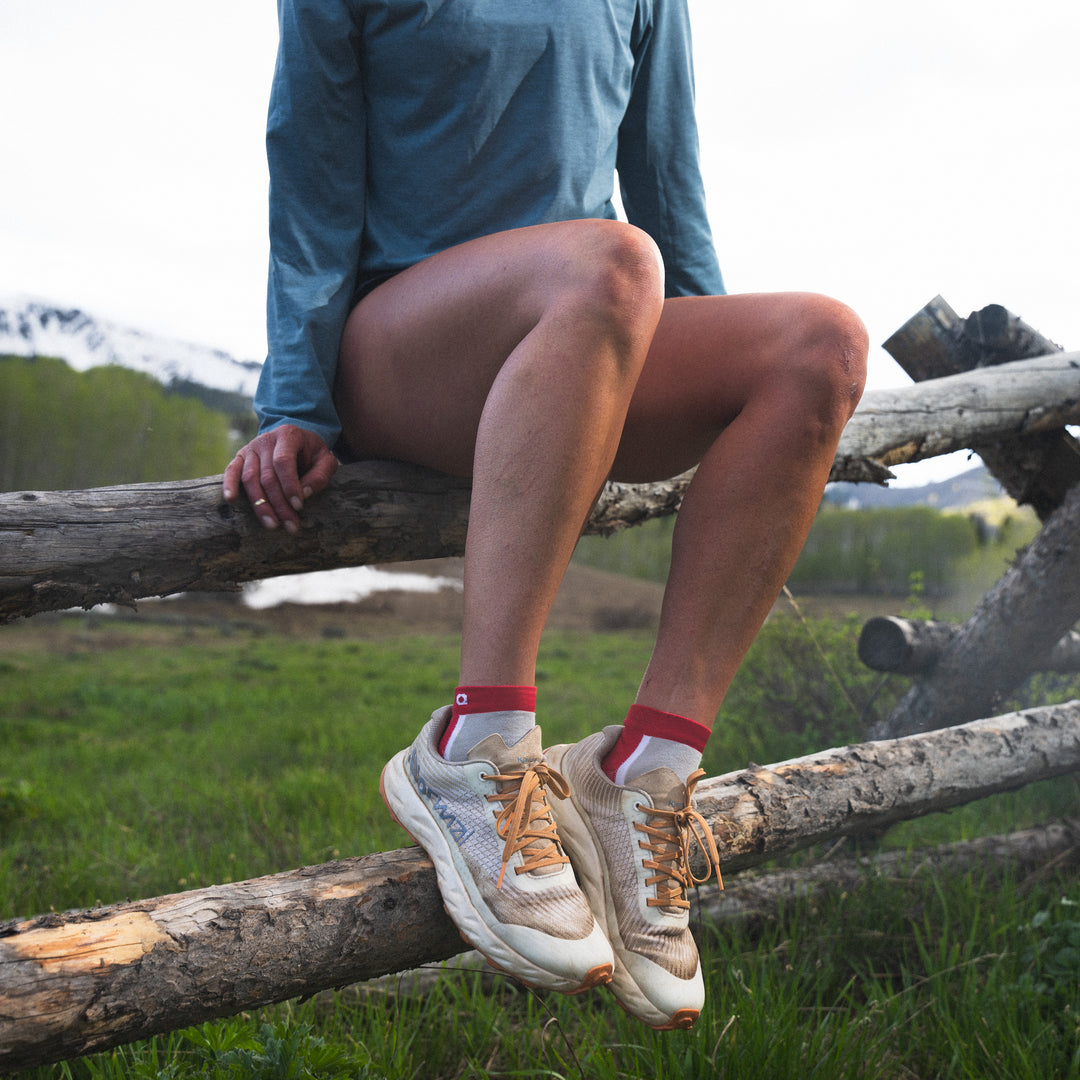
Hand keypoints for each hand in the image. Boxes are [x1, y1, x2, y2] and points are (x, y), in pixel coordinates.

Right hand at [222, 424, 337, 532]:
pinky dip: (229, 485)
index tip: (298, 507)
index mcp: (288, 435)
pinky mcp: (240, 457)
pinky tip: (231, 500)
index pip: (283, 462)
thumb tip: (304, 493)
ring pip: (250, 478)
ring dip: (260, 504)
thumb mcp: (326, 460)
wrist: (295, 441)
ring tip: (272, 525)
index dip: (290, 486)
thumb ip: (320, 475)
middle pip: (267, 476)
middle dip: (279, 504)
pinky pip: (231, 471)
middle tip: (290, 525)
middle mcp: (266, 440)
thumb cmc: (312, 454)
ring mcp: (250, 448)